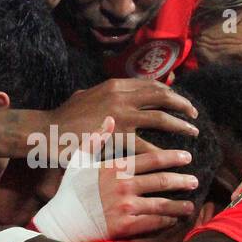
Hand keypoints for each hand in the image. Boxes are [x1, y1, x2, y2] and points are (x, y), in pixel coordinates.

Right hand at [33, 118, 197, 241]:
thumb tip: (109, 119)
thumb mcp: (80, 161)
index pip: (151, 159)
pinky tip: (174, 219)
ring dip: (178, 204)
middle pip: (161, 181)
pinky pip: (152, 222)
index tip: (186, 157)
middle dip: (181, 180)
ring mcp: (125, 207)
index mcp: (115, 168)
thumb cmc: (70, 190)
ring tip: (190, 204)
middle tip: (194, 179)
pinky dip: (165, 220)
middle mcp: (123, 185)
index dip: (171, 157)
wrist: (62, 220)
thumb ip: (97, 140)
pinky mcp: (125, 226)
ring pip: (161, 203)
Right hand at [50, 79, 199, 155]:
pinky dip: (162, 151)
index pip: (150, 84)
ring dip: (180, 125)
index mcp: (113, 85)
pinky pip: (147, 144)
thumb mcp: (84, 96)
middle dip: (181, 104)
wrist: (47, 131)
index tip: (178, 99)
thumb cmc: (63, 118)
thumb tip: (109, 92)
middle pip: (161, 96)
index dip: (169, 91)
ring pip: (160, 118)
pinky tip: (172, 158)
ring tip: (192, 133)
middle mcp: (120, 96)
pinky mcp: (118, 138)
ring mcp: (121, 116)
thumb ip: (100, 93)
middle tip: (193, 114)